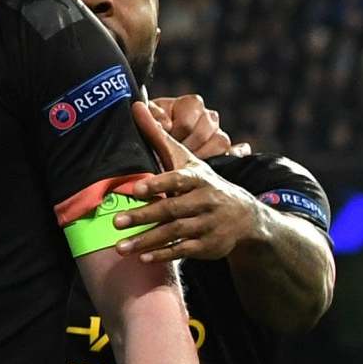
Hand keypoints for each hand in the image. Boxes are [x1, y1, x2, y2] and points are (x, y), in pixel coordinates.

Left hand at [115, 101, 262, 262]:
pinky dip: (164, 254)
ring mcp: (209, 225)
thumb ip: (159, 135)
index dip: (157, 185)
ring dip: (147, 241)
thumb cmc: (204, 182)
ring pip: (175, 233)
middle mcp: (205, 201)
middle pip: (172, 209)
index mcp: (198, 178)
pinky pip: (184, 250)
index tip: (135, 189)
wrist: (246, 216)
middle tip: (116, 221)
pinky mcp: (209, 246)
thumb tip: (136, 105)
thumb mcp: (187, 158)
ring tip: (120, 247)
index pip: (177, 180)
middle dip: (144, 217)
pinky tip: (143, 258)